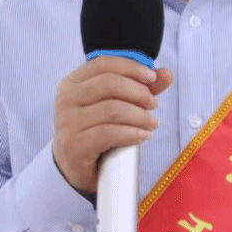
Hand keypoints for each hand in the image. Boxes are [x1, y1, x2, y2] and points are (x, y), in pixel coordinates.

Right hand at [52, 56, 172, 193]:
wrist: (75, 167)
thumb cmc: (97, 129)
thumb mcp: (116, 104)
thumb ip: (140, 88)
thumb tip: (165, 74)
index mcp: (72, 83)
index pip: (103, 64)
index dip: (131, 67)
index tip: (152, 78)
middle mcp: (65, 99)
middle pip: (109, 84)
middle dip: (138, 92)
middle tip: (153, 105)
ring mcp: (67, 123)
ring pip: (112, 110)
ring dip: (139, 116)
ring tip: (152, 123)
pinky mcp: (74, 146)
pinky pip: (109, 134)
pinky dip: (132, 133)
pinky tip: (143, 136)